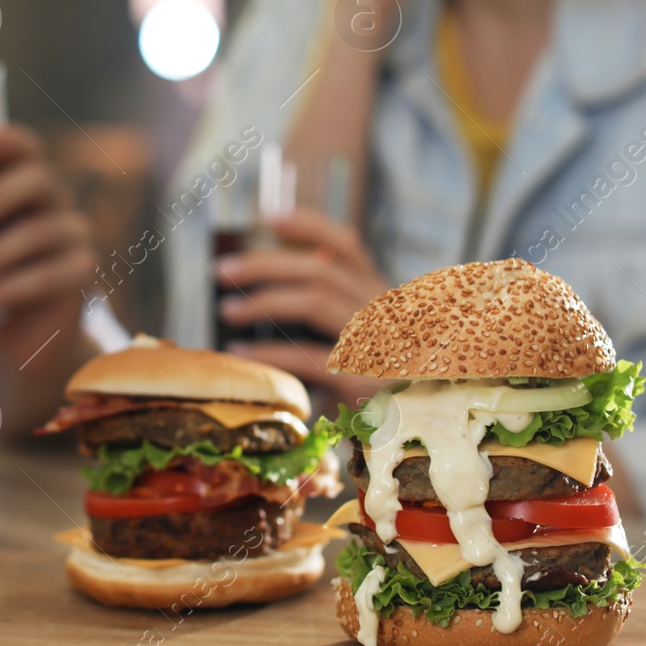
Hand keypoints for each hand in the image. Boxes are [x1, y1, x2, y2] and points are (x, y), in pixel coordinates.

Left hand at [0, 125, 97, 366]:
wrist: (14, 337)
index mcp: (22, 184)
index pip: (26, 149)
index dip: (9, 141)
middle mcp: (55, 202)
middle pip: (38, 182)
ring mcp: (74, 236)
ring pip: (40, 235)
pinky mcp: (80, 275)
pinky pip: (50, 276)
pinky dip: (11, 289)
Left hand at [215, 206, 388, 400]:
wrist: (424, 427)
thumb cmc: (389, 384)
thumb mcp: (372, 338)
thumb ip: (338, 312)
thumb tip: (276, 287)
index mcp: (383, 294)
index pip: (347, 245)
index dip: (308, 226)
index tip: (269, 219)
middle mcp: (384, 309)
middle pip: (320, 269)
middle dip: (265, 264)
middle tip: (222, 269)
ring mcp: (378, 342)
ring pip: (314, 302)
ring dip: (263, 302)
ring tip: (226, 310)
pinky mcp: (365, 379)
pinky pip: (307, 357)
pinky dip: (268, 353)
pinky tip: (239, 353)